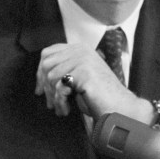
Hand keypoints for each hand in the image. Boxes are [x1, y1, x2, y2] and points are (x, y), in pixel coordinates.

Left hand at [34, 43, 153, 120]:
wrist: (120, 107)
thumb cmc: (99, 96)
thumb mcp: (78, 77)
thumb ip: (63, 69)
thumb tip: (40, 75)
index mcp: (79, 49)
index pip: (47, 53)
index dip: (40, 72)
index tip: (39, 89)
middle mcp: (80, 50)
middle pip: (46, 64)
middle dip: (45, 86)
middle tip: (50, 103)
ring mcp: (83, 59)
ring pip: (51, 77)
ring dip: (53, 96)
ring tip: (60, 107)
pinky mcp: (84, 71)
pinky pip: (60, 86)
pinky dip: (60, 101)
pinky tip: (65, 109)